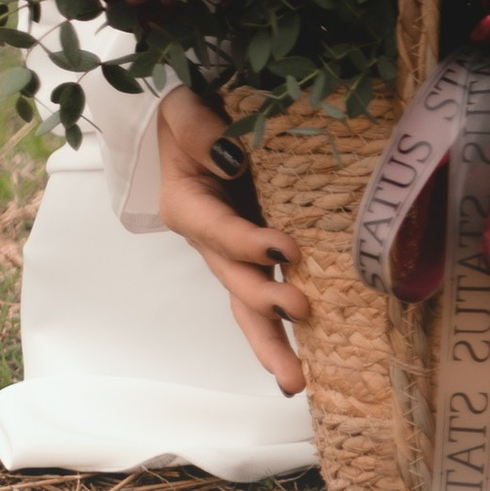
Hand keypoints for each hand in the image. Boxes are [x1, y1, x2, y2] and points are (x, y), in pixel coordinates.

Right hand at [157, 90, 310, 391]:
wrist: (188, 119)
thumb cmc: (184, 113)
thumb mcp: (182, 109)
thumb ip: (201, 131)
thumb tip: (234, 159)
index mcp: (188, 207)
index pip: (221, 231)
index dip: (251, 243)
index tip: (288, 250)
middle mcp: (208, 239)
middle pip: (234, 284)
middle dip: (265, 307)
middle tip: (302, 312)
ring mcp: (232, 250)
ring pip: (248, 304)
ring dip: (271, 342)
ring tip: (295, 381)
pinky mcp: (255, 251)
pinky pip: (265, 291)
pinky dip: (281, 326)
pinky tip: (307, 358)